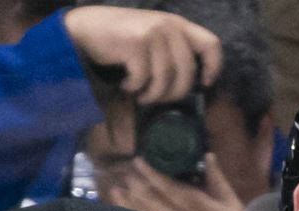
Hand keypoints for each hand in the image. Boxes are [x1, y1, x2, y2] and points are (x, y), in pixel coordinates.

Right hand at [63, 6, 222, 104]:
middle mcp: (169, 26)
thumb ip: (172, 50)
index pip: (211, 44)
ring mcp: (153, 33)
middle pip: (188, 71)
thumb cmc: (120, 38)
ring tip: (140, 94)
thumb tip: (190, 83)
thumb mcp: (153, 37)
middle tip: (157, 99)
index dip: (213, 67)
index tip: (204, 83)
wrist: (85, 28)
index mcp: (178, 24)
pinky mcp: (135, 43)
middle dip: (174, 93)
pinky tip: (125, 84)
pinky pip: (143, 77)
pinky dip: (134, 87)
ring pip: (165, 78)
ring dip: (152, 94)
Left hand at [101, 154, 244, 210]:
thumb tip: (207, 155)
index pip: (167, 186)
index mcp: (192, 202)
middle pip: (151, 200)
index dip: (151, 174)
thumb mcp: (229, 198)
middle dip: (135, 188)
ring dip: (129, 204)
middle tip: (122, 177)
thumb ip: (216, 177)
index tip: (138, 162)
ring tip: (115, 192)